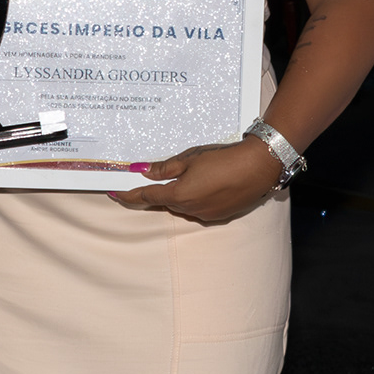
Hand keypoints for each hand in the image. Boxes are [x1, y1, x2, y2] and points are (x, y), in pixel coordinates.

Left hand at [111, 137, 281, 221]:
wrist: (260, 167)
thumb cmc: (224, 158)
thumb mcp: (191, 157)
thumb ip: (166, 167)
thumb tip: (144, 171)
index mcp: (178, 195)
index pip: (145, 197)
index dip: (128, 195)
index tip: (114, 193)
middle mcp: (189, 209)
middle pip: (164, 201)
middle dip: (157, 191)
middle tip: (151, 176)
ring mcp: (205, 214)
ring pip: (182, 205)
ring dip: (178, 193)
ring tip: (190, 175)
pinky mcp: (220, 215)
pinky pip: (198, 208)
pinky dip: (195, 198)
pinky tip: (206, 184)